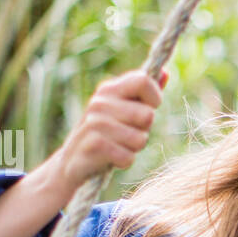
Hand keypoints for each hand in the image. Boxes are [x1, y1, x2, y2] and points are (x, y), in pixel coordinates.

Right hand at [58, 68, 167, 189]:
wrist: (72, 163)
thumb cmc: (107, 136)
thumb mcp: (124, 111)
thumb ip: (144, 93)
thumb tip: (165, 72)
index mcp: (109, 89)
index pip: (143, 80)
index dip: (154, 98)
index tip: (147, 110)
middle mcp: (100, 102)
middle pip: (147, 115)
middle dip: (143, 131)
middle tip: (126, 135)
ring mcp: (94, 123)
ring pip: (140, 139)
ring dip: (133, 149)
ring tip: (117, 146)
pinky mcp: (93, 146)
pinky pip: (128, 157)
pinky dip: (124, 162)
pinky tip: (110, 159)